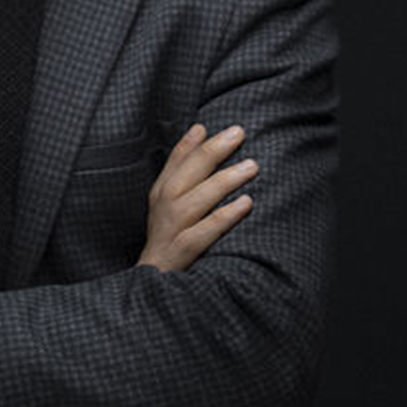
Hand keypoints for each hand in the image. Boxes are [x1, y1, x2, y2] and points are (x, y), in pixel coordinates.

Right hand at [137, 124, 257, 271]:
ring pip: (197, 200)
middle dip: (212, 151)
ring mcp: (173, 228)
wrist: (154, 279)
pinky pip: (206, 231)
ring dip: (224, 181)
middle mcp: (165, 206)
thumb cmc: (170, 235)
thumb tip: (200, 129)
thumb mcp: (169, 200)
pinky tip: (246, 203)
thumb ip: (183, 167)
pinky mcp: (184, 250)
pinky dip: (225, 216)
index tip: (210, 126)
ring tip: (251, 166)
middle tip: (238, 133)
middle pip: (187, 174)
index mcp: (161, 192)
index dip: (191, 143)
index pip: (175, 161)